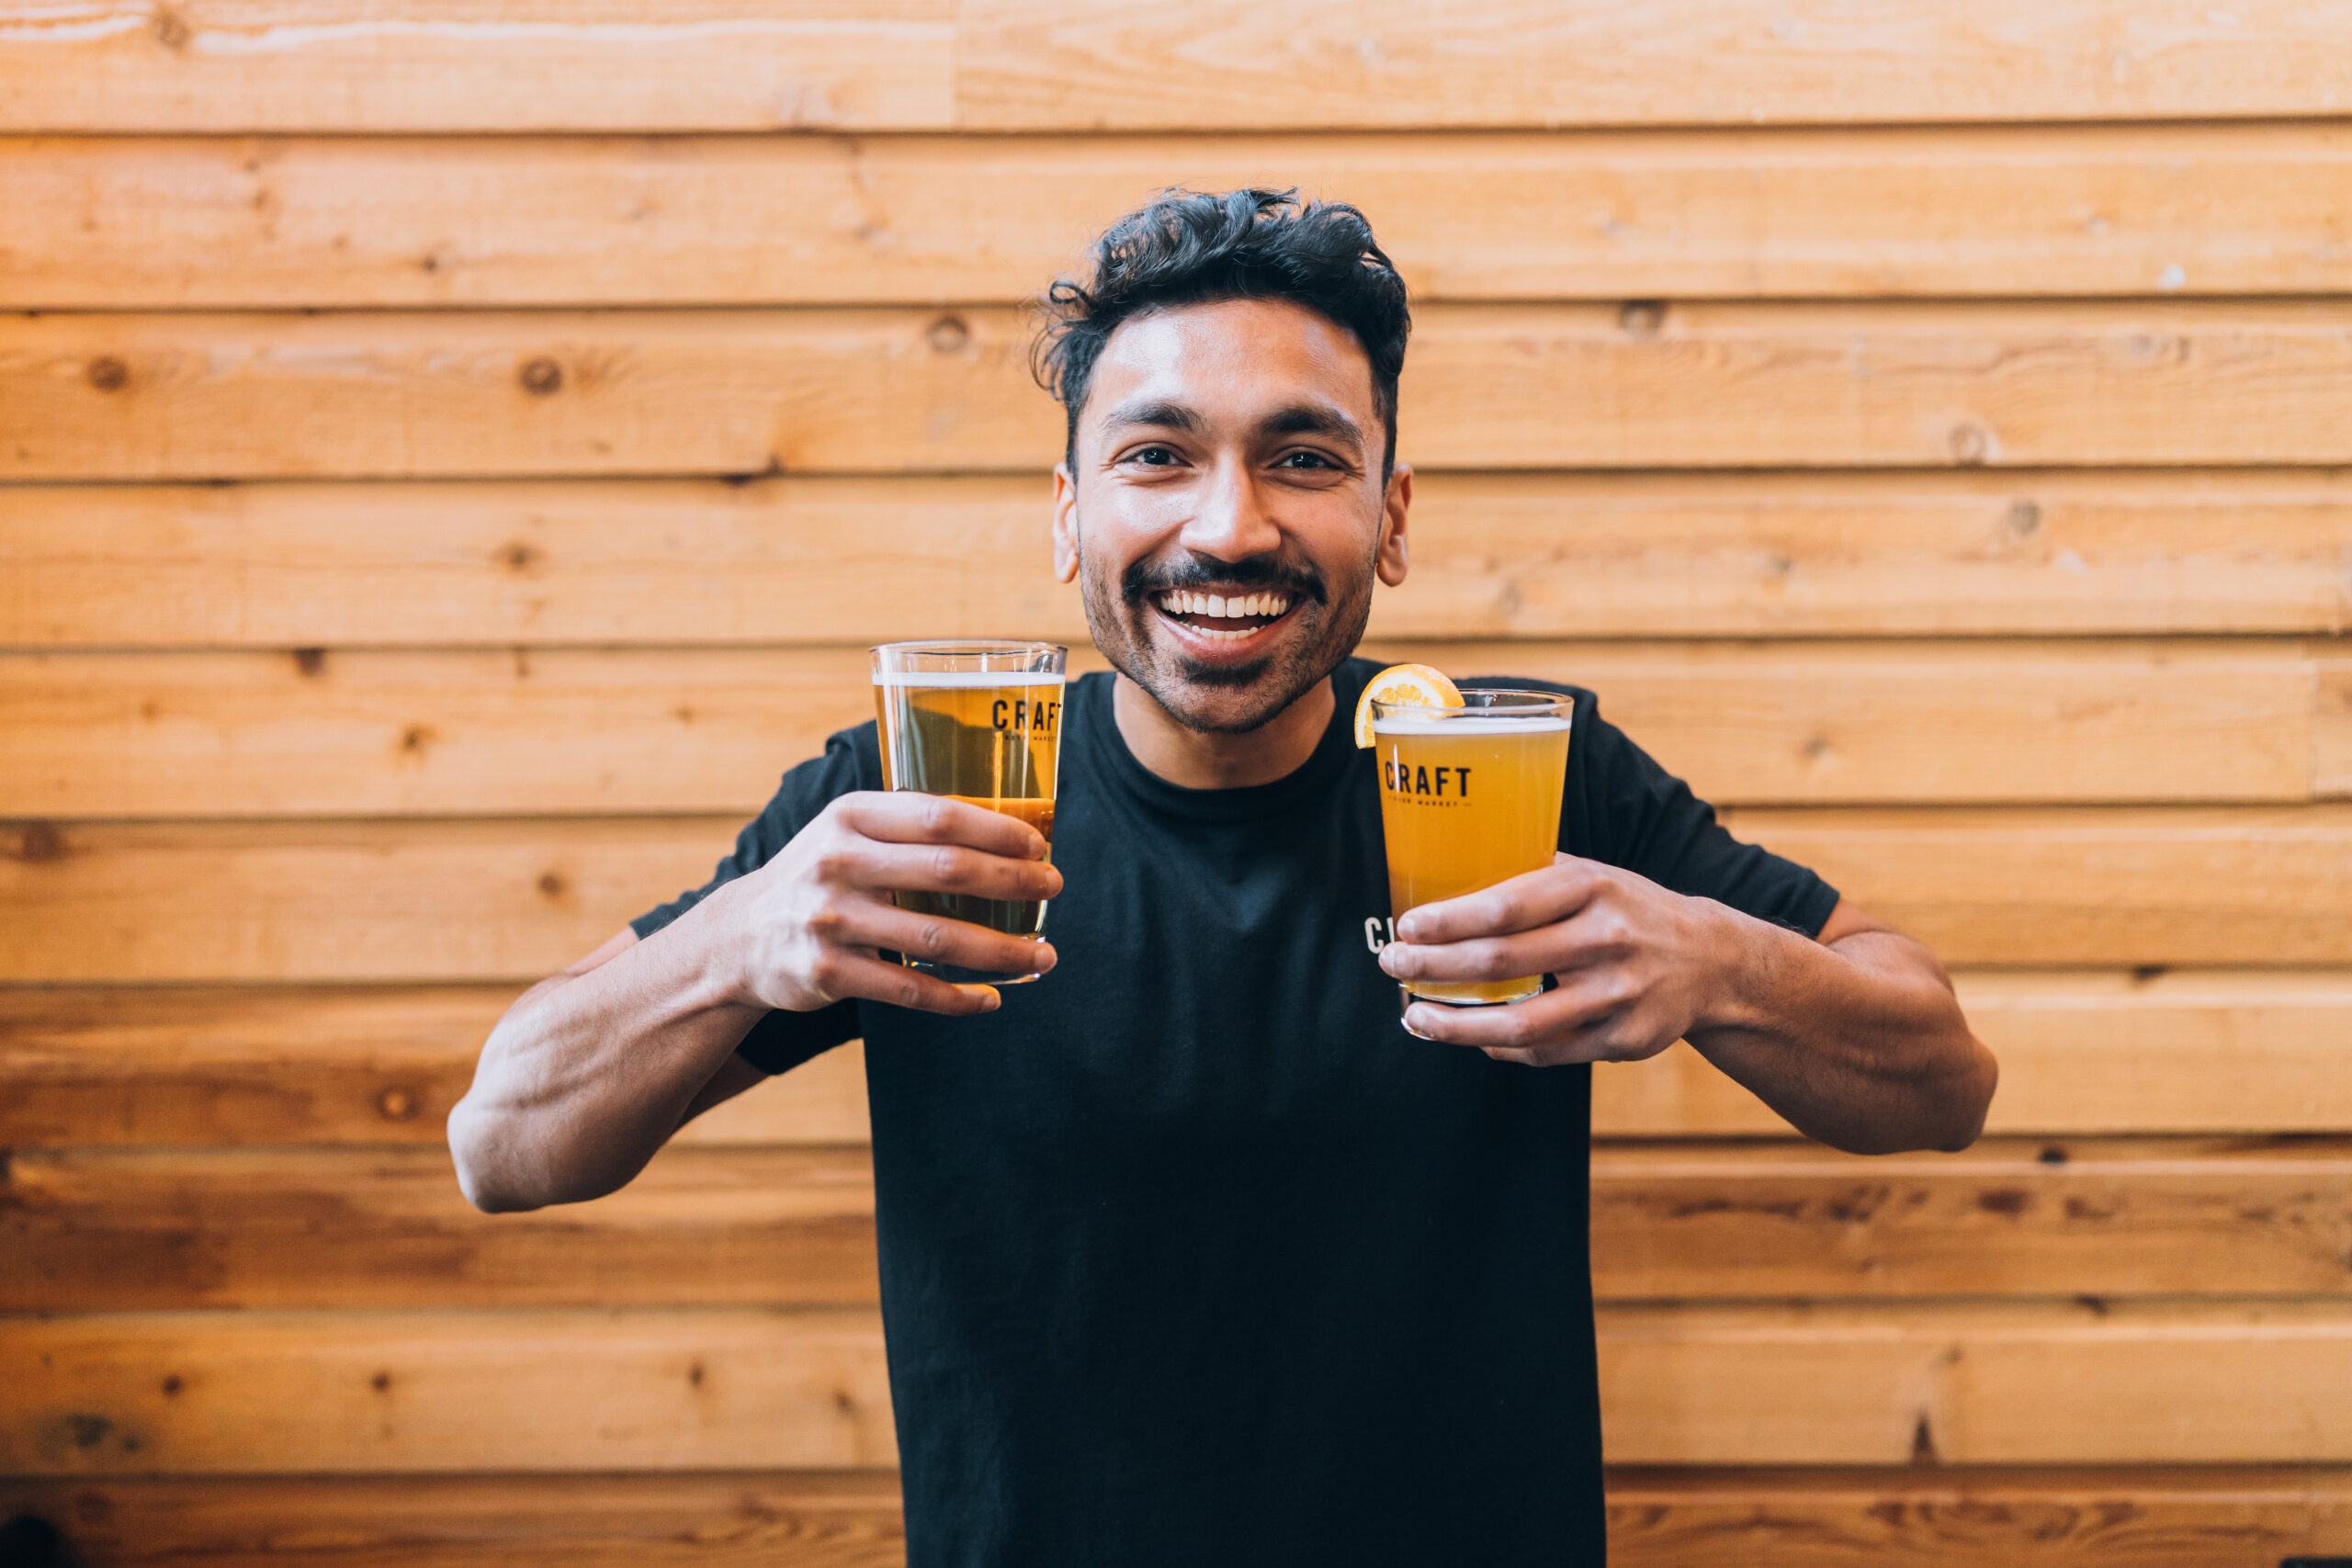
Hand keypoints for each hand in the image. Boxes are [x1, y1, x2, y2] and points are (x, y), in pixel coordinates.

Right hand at [711, 791, 1061, 1016]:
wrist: (740, 937)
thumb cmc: (820, 877)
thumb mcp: (847, 833)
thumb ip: (908, 828)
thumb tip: (1007, 835)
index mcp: (851, 816)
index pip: (939, 816)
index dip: (997, 830)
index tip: (1039, 845)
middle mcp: (838, 862)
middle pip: (948, 870)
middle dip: (1014, 881)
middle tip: (1054, 889)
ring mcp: (832, 920)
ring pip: (937, 937)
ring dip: (1001, 949)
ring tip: (1043, 954)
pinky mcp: (829, 973)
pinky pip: (910, 990)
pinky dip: (958, 998)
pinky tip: (991, 997)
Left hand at [1377, 853, 1736, 1066]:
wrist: (1712, 962)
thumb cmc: (1627, 910)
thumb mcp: (1591, 876)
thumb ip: (1529, 878)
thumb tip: (1442, 880)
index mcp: (1591, 887)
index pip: (1505, 907)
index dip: (1447, 921)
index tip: (1405, 928)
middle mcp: (1607, 939)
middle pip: (1501, 963)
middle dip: (1434, 968)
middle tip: (1393, 967)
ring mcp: (1617, 995)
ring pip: (1520, 1023)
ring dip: (1456, 1025)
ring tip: (1416, 1017)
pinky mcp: (1623, 1041)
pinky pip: (1546, 1052)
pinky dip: (1499, 1046)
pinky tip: (1471, 1035)